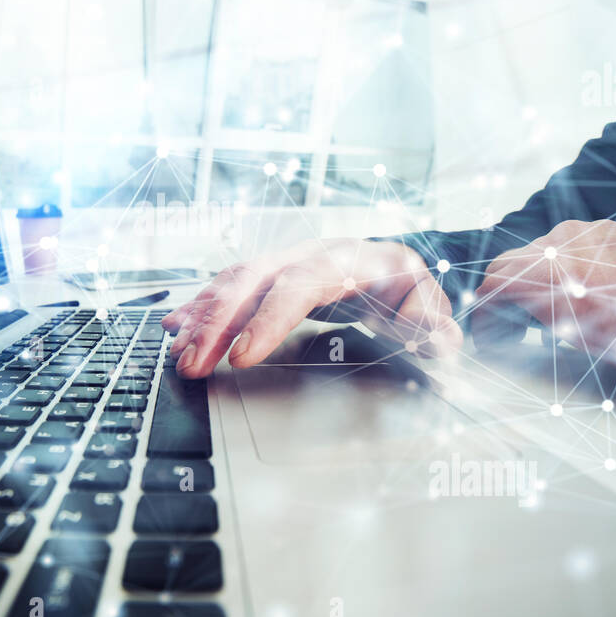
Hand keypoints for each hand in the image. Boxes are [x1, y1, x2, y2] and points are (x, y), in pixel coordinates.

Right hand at [161, 238, 462, 377]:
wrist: (395, 271)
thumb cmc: (408, 292)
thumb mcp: (429, 305)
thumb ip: (434, 323)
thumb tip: (438, 338)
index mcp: (350, 259)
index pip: (301, 283)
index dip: (269, 319)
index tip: (242, 356)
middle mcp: (309, 254)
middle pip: (255, 279)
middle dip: (218, 321)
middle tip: (194, 362)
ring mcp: (285, 263)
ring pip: (235, 282)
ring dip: (203, 317)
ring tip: (180, 353)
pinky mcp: (269, 278)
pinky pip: (228, 288)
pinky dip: (201, 307)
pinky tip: (177, 326)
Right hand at [472, 219, 615, 360]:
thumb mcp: (568, 337)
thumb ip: (530, 322)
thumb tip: (508, 327)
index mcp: (536, 276)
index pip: (489, 288)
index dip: (484, 314)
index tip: (489, 336)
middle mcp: (549, 245)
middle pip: (505, 265)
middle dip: (502, 295)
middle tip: (514, 325)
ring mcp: (576, 231)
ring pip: (535, 251)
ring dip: (532, 278)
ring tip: (551, 308)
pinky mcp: (601, 226)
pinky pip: (567, 242)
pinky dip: (561, 264)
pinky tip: (580, 286)